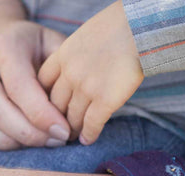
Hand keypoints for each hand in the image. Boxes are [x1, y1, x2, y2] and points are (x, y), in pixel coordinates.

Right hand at [0, 21, 69, 152]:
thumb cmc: (29, 52)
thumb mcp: (51, 49)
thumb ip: (60, 76)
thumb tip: (68, 115)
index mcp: (2, 43)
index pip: (19, 87)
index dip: (42, 116)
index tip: (62, 134)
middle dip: (27, 135)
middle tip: (50, 142)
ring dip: (5, 143)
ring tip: (29, 143)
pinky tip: (4, 142)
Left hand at [38, 0, 143, 144]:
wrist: (142, 27)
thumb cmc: (120, 27)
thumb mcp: (86, 36)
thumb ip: (74, 57)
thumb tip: (72, 75)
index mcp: (63, 56)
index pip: (42, 84)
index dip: (43, 99)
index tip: (47, 108)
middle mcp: (70, 74)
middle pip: (55, 105)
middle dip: (56, 119)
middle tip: (58, 128)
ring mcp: (86, 88)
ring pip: (72, 118)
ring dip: (72, 130)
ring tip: (73, 136)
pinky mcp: (105, 100)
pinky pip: (91, 124)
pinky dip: (89, 135)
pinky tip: (87, 140)